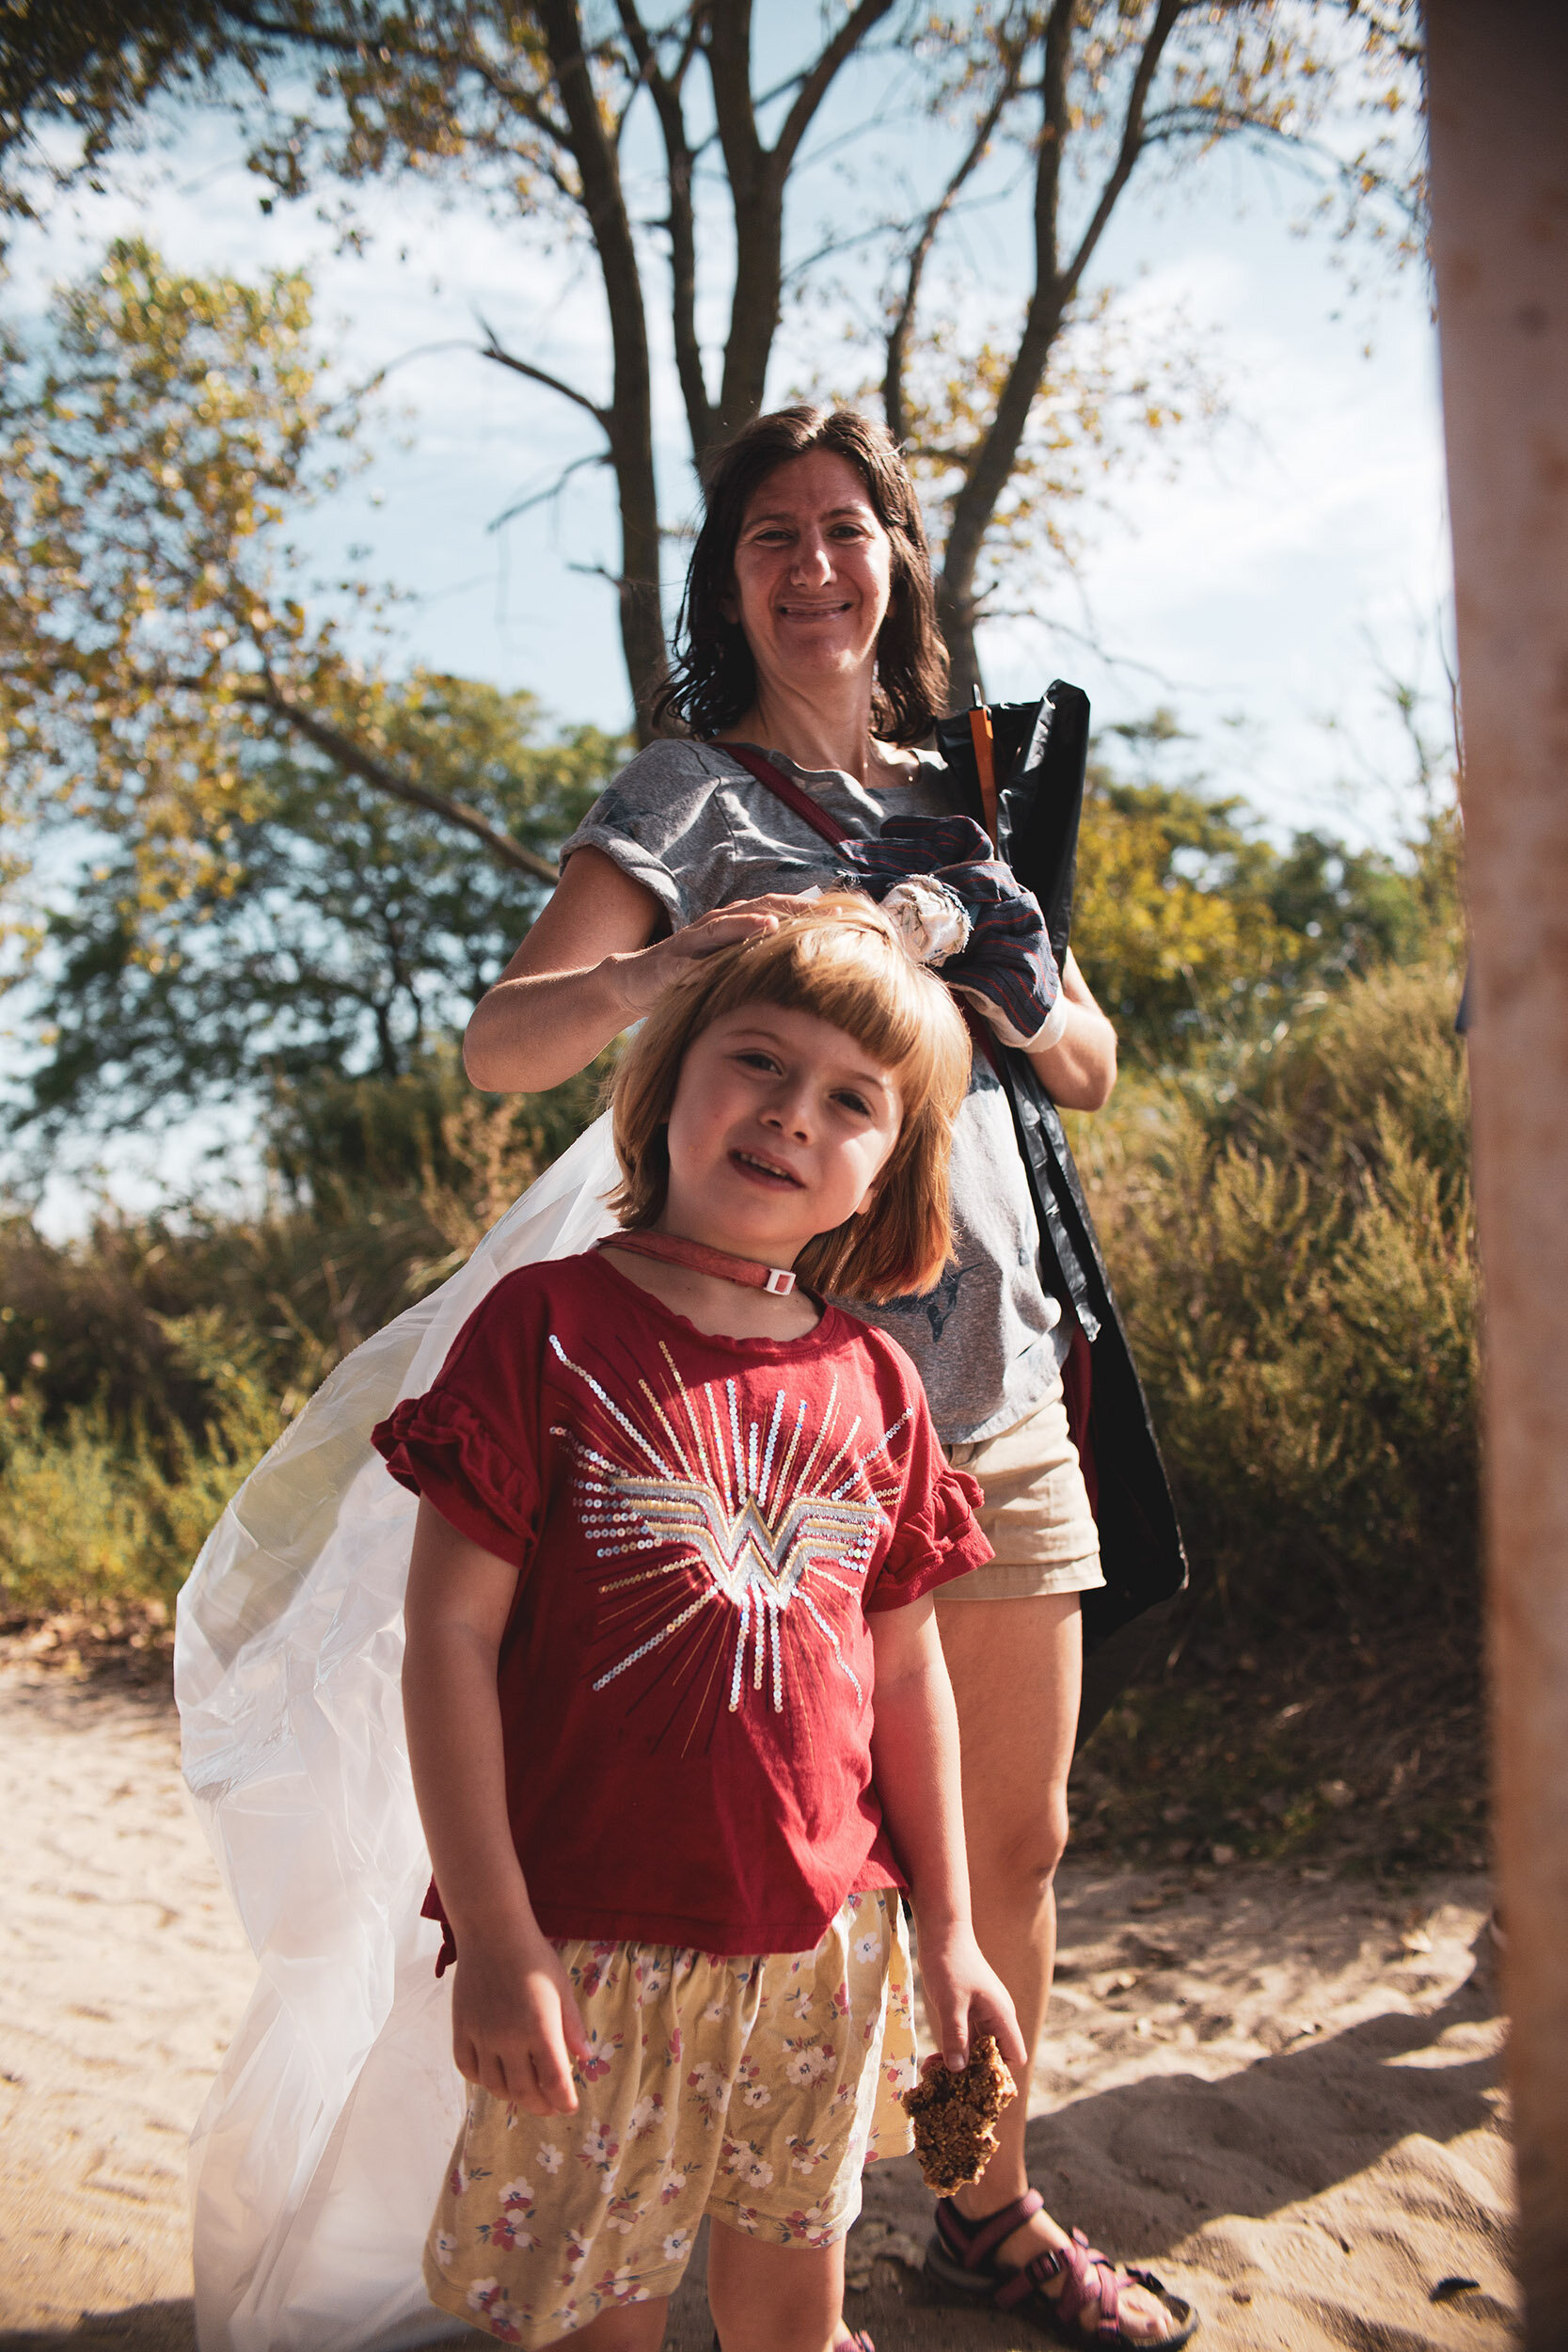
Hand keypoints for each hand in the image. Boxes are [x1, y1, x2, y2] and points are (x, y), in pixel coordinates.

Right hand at [451, 1917, 593, 2113]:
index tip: (569, 2106)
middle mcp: (508, 2039)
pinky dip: (481, 2079)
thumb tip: (585, 2058)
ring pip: (495, 2085)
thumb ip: (572, 2026)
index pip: (554, 2081)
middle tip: (550, 2106)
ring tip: (524, 2092)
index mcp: (540, 2029)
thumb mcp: (562, 1988)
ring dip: (512, 2096)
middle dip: (541, 2105)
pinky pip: (468, 2068)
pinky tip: (493, 2075)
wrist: (493, 1933)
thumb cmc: (534, 1957)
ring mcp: (481, 2036)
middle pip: (524, 2091)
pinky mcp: (461, 2029)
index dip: (563, 2101)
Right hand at [608, 892, 816, 1021]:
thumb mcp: (729, 971)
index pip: (780, 913)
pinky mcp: (675, 957)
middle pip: (765, 908)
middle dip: (799, 910)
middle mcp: (720, 924)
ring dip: (761, 920)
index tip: (848, 916)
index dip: (812, 913)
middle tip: (834, 914)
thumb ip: (759, 963)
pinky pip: (700, 948)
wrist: (634, 984)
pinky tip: (738, 946)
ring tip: (789, 922)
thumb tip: (804, 970)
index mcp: (737, 927)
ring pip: (733, 921)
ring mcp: (696, 938)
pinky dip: (721, 943)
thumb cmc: (688, 977)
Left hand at [913, 1918, 1027, 2078]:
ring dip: (958, 2065)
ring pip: (976, 2051)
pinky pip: (965, 2040)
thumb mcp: (951, 2001)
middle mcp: (996, 2018)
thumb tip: (958, 2070)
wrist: (941, 1932)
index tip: (973, 2087)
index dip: (999, 2075)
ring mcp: (982, 2015)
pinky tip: (933, 2060)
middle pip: (994, 2058)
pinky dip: (952, 2051)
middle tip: (946, 2087)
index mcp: (1001, 2016)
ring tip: (933, 2075)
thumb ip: (955, 2035)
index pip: (1014, 2057)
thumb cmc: (950, 1963)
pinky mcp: (966, 2012)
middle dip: (972, 2076)